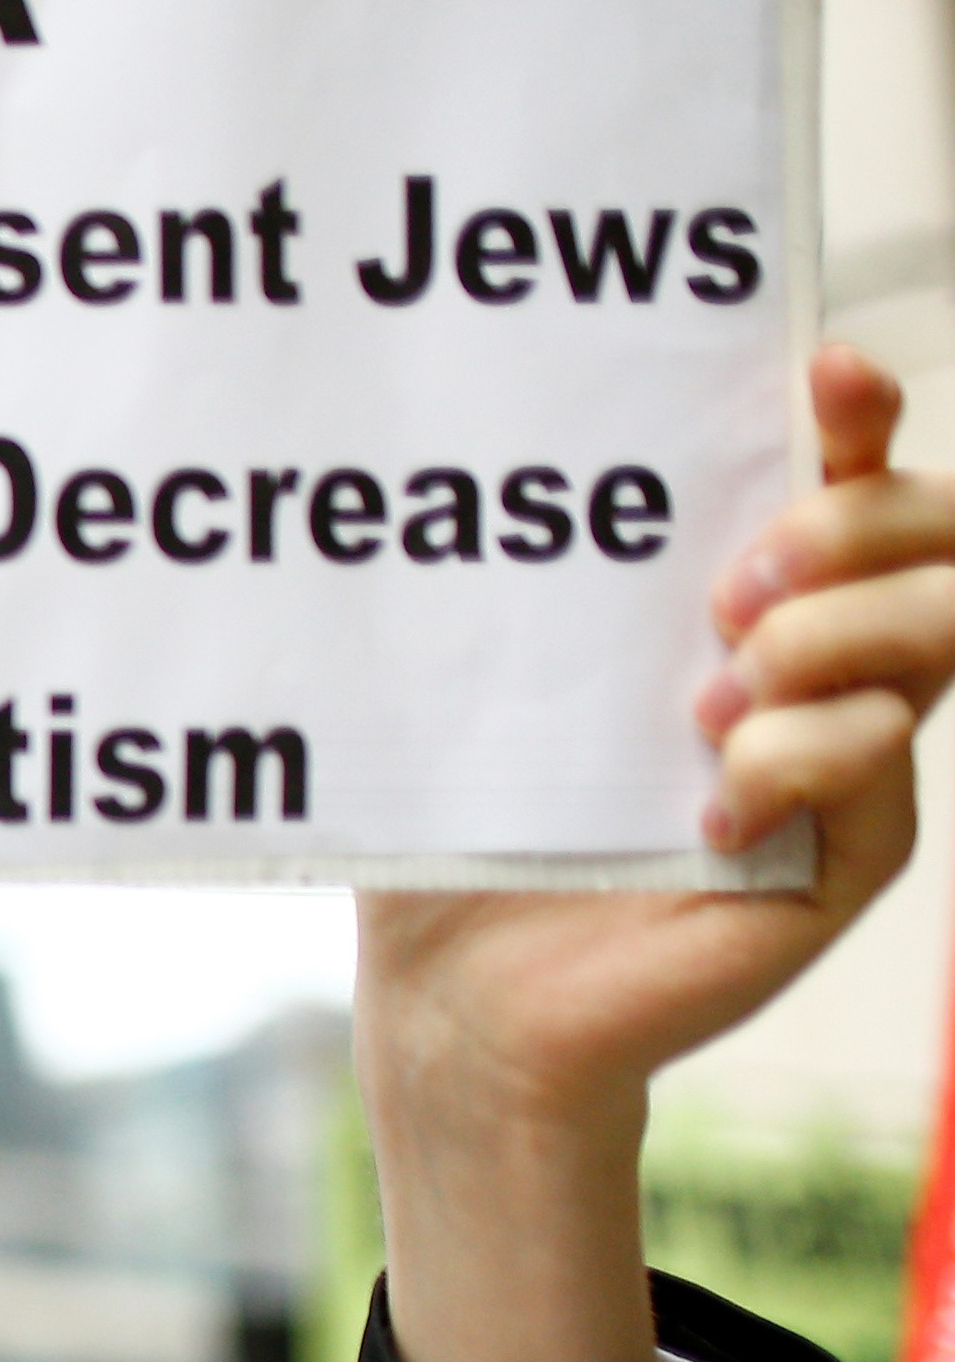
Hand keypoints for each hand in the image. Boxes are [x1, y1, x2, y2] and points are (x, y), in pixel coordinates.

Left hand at [365, 345, 954, 1361]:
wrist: (454, 990)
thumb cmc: (464, 819)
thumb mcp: (482, 679)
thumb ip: (516, 575)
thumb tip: (477, 432)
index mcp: (738, 594)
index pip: (843, 470)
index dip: (855, 410)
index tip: (824, 370)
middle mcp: (817, 660)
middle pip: (933, 537)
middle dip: (853, 525)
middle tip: (730, 585)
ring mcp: (847, 757)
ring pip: (935, 640)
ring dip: (830, 641)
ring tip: (710, 697)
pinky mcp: (847, 856)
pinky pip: (882, 768)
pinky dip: (796, 762)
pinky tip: (708, 805)